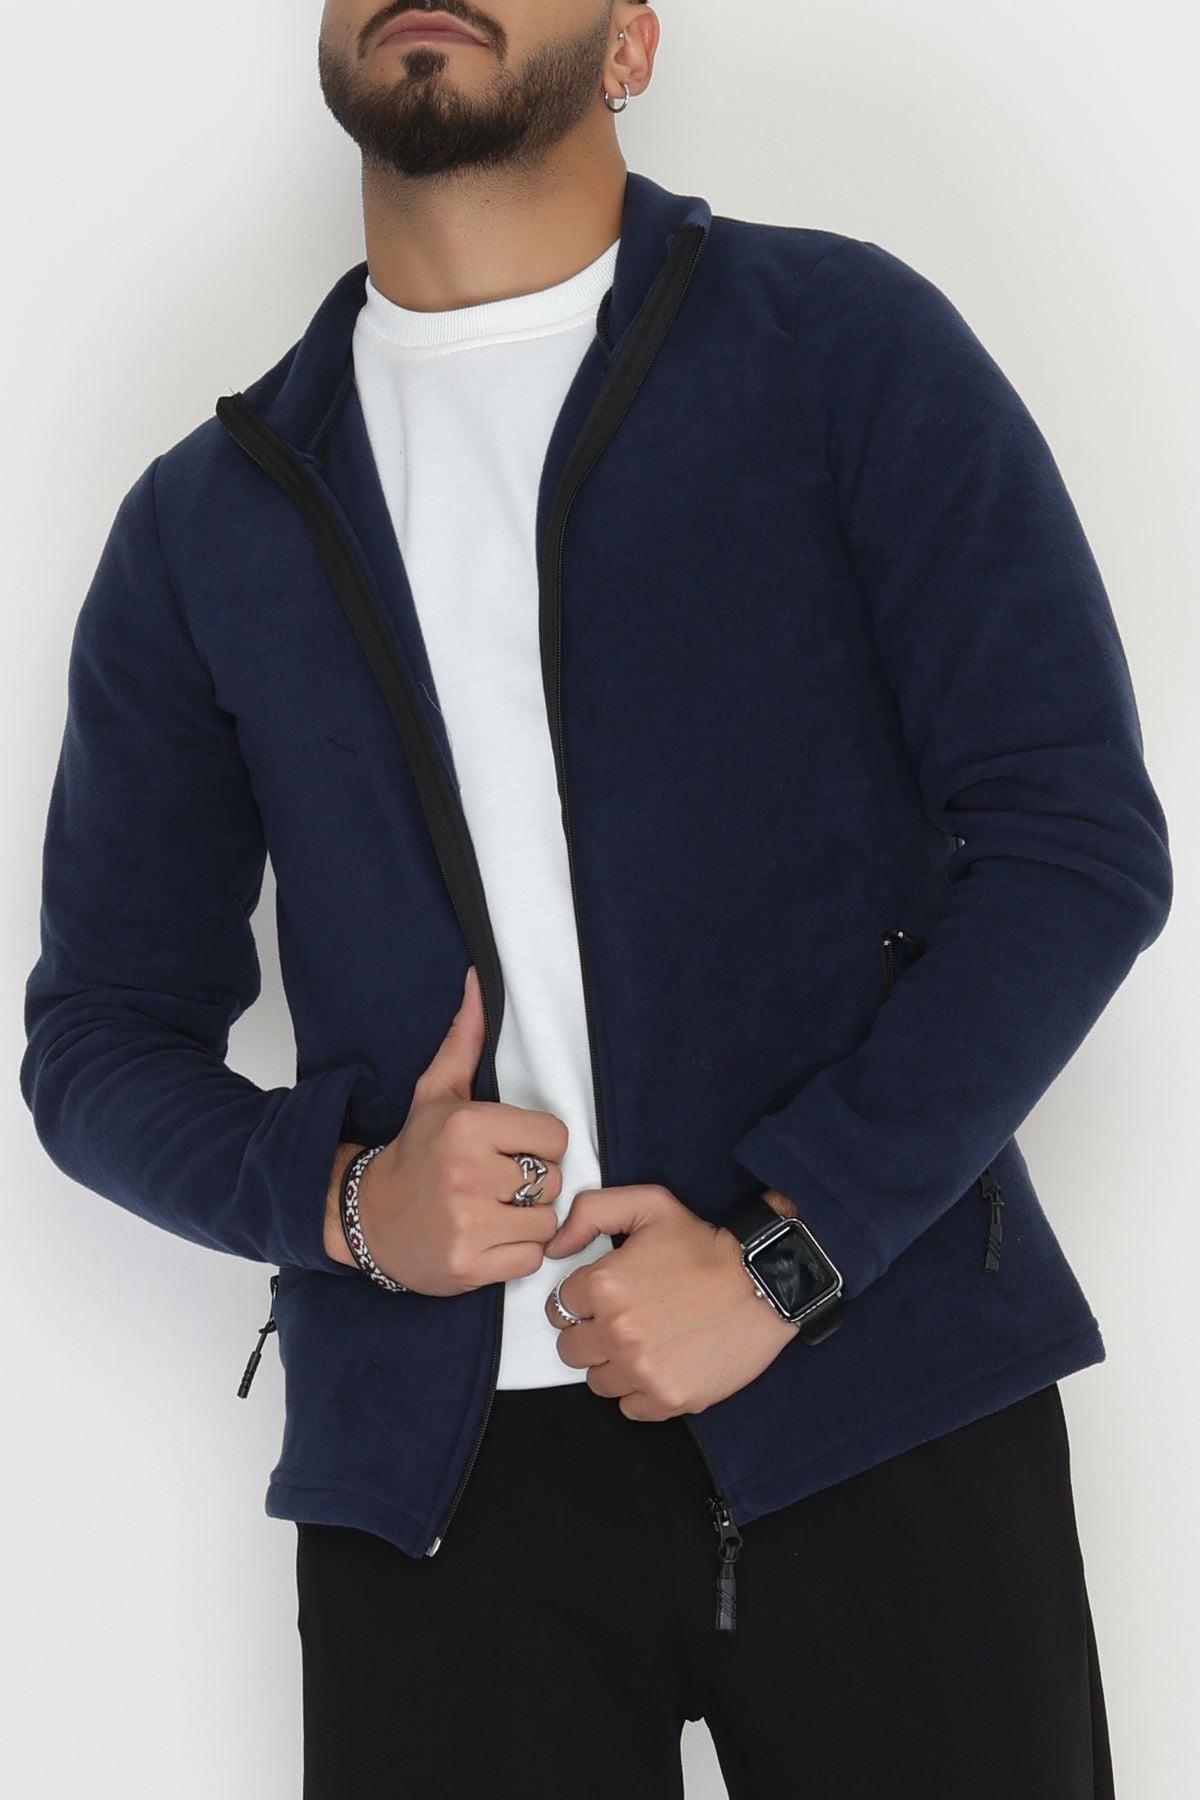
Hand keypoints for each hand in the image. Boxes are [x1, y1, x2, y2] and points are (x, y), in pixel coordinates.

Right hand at [323, 967, 566, 1293]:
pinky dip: (516, 1254)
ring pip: (546, 1222)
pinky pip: (530, 1258)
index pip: (555, 1137)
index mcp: (468, 1126)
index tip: (508, 1152)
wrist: (367, 1218)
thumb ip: (465, 1040)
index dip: (537, 1147)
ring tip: (492, 1212)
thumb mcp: (437, 1093)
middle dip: (532, 1185)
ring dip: (527, 1221)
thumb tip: (479, 981)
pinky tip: (487, 1239)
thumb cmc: (415, 1153)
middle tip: (496, 1184)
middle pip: (552, 1180)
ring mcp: (468, 1222)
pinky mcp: (470, 1265)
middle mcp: (468, 1173)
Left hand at [541, 1183, 799, 1419]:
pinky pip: (629, 1408)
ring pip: (596, 1382)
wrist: (765, 1281)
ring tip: (647, 1341)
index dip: (582, 1300)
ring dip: (614, 1365)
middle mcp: (617, 1331)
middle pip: (570, 1349)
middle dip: (591, 1333)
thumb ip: (591, 1213)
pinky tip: (662, 1363)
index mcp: (605, 1285)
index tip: (605, 1297)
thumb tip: (554, 1247)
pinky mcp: (669, 1398)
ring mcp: (643, 1370)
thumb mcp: (649, 1203)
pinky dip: (641, 1390)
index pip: (558, 1306)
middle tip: (625, 1319)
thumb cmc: (707, 1245)